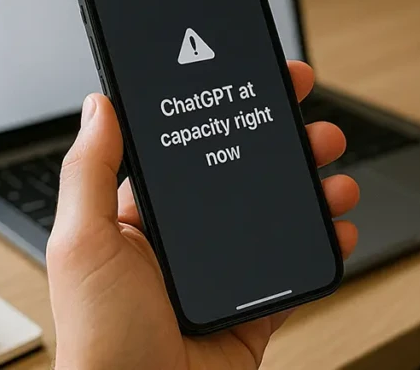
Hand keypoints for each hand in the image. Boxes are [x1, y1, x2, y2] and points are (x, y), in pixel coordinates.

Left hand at [46, 61, 359, 369]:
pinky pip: (298, 269)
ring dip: (316, 190)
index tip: (259, 79)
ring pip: (282, 217)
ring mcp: (227, 274)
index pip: (195, 150)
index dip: (229, 111)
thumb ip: (89, 171)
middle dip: (288, 145)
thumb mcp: (82, 243)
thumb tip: (98, 105)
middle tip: (315, 127)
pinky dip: (324, 245)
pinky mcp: (257, 309)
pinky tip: (337, 227)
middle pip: (249, 176)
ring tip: (336, 177)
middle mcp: (189, 242)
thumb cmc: (99, 340)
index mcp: (147, 218)